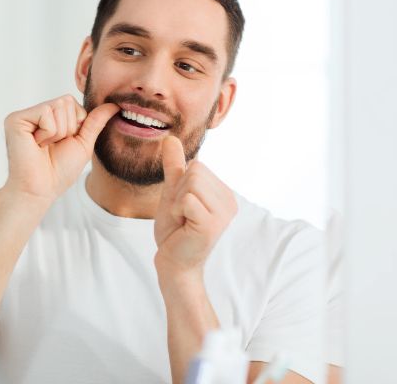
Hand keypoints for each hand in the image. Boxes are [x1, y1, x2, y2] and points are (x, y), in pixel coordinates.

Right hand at [3, 95, 118, 202]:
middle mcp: (35, 113)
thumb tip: (114, 104)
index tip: (62, 143)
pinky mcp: (15, 119)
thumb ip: (96, 121)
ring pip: (58, 106)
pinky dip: (48, 133)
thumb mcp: (83, 143)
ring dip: (58, 132)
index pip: (72, 103)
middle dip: (68, 128)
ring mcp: (24, 115)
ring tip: (44, 146)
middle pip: (66, 101)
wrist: (41, 189)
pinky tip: (36, 145)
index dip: (76, 125)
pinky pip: (45, 113)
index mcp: (49, 117)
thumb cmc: (59, 171)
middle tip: (52, 146)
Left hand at [153, 136, 236, 275]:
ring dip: (177, 202)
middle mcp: (230, 201)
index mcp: (224, 193)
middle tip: (182, 215)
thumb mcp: (173, 192)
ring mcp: (223, 213)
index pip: (197, 165)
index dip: (180, 185)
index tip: (183, 207)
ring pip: (190, 183)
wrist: (173, 261)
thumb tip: (170, 138)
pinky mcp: (212, 225)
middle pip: (195, 170)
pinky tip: (184, 227)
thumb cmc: (175, 230)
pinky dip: (177, 211)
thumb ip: (174, 166)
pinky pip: (186, 199)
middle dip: (178, 192)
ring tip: (183, 220)